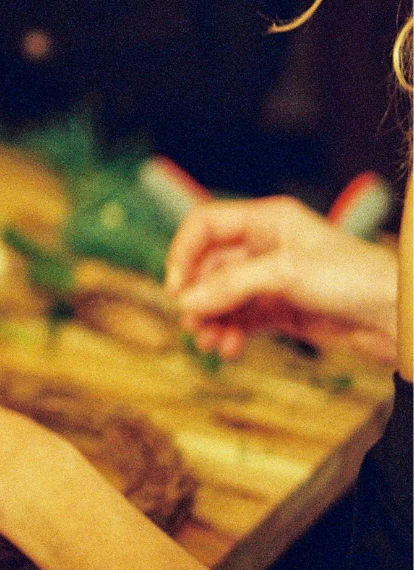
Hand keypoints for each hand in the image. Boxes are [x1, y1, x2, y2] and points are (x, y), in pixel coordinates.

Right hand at [166, 196, 398, 361]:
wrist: (395, 316)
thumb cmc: (356, 277)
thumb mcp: (286, 273)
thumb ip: (231, 285)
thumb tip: (187, 300)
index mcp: (267, 221)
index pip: (206, 226)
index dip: (184, 253)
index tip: (177, 287)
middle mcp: (265, 247)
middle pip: (208, 267)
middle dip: (197, 296)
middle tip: (192, 323)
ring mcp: (271, 280)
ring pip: (221, 298)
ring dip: (210, 320)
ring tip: (210, 342)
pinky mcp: (279, 310)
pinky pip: (239, 319)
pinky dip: (229, 333)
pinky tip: (229, 348)